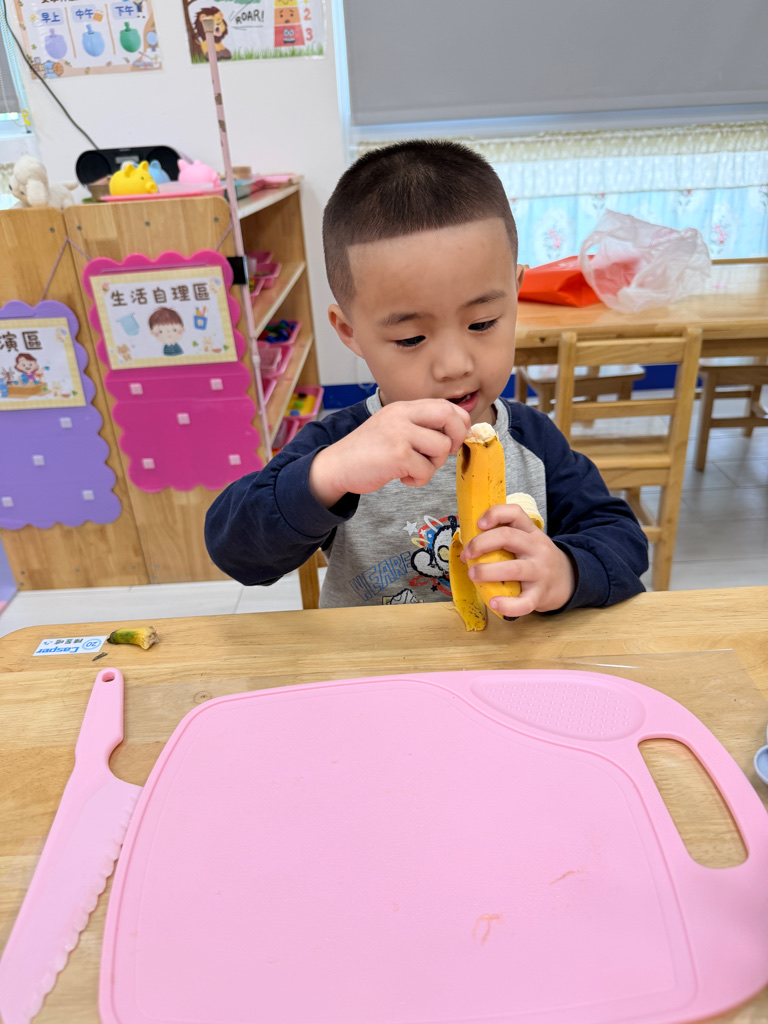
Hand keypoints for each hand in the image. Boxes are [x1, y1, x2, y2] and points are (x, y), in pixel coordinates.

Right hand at [309, 399, 470, 507]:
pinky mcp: (397, 455)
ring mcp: (399, 433)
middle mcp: (402, 415)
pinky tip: (402, 477)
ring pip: (441, 447)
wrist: (337, 465)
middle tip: (445, 452)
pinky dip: (418, 479)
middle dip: (456, 437)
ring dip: (434, 464)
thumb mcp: (393, 427)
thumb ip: (419, 426)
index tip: (454, 439)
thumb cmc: (368, 451)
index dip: (460, 423)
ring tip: (414, 467)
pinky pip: (426, 470)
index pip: (446, 405)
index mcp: (404, 407)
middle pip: (449, 417)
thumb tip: (457, 433)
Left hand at [461, 503, 574, 616]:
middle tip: (467, 554)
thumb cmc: (536, 559)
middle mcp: (537, 548)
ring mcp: (540, 572)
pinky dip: (508, 605)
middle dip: (481, 543)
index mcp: (530, 532)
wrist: (567, 581)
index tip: (478, 524)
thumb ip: (504, 538)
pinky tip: (494, 603)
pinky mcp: (540, 595)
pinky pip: (524, 602)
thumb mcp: (528, 541)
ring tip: (473, 575)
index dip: (495, 514)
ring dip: (487, 571)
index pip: (515, 513)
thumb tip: (468, 546)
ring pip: (513, 568)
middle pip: (508, 537)